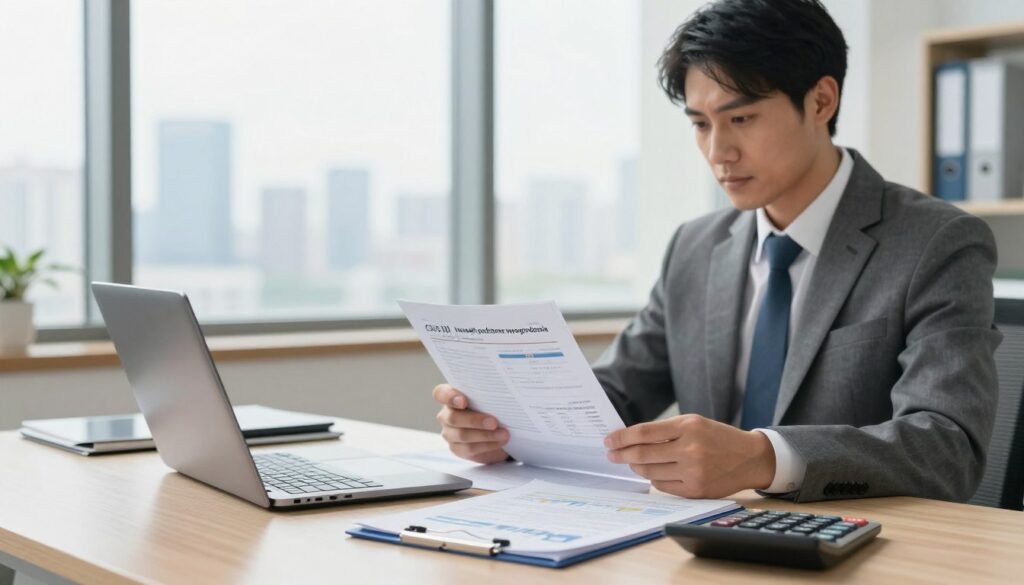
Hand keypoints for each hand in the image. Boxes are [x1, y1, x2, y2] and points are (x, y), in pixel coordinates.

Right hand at [432, 384, 509, 463]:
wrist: (497, 429)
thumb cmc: (492, 407)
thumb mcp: (490, 398)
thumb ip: (488, 394)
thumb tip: (502, 392)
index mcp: (451, 396)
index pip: (440, 394)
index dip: (449, 397)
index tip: (463, 402)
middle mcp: (446, 414)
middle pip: (453, 418)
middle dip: (475, 421)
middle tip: (494, 422)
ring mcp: (449, 432)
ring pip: (462, 435)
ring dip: (485, 435)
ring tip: (503, 434)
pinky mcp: (457, 448)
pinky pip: (469, 448)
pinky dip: (487, 445)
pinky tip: (499, 442)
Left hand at [604, 414, 775, 498]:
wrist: (750, 458)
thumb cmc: (717, 437)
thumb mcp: (694, 423)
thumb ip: (665, 430)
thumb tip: (630, 439)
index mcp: (688, 427)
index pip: (644, 433)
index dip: (622, 437)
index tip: (609, 440)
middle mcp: (690, 449)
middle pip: (642, 454)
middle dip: (622, 454)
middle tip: (611, 454)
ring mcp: (693, 472)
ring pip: (650, 472)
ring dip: (636, 467)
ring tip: (632, 461)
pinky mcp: (695, 490)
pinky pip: (662, 486)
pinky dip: (653, 479)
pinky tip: (652, 472)